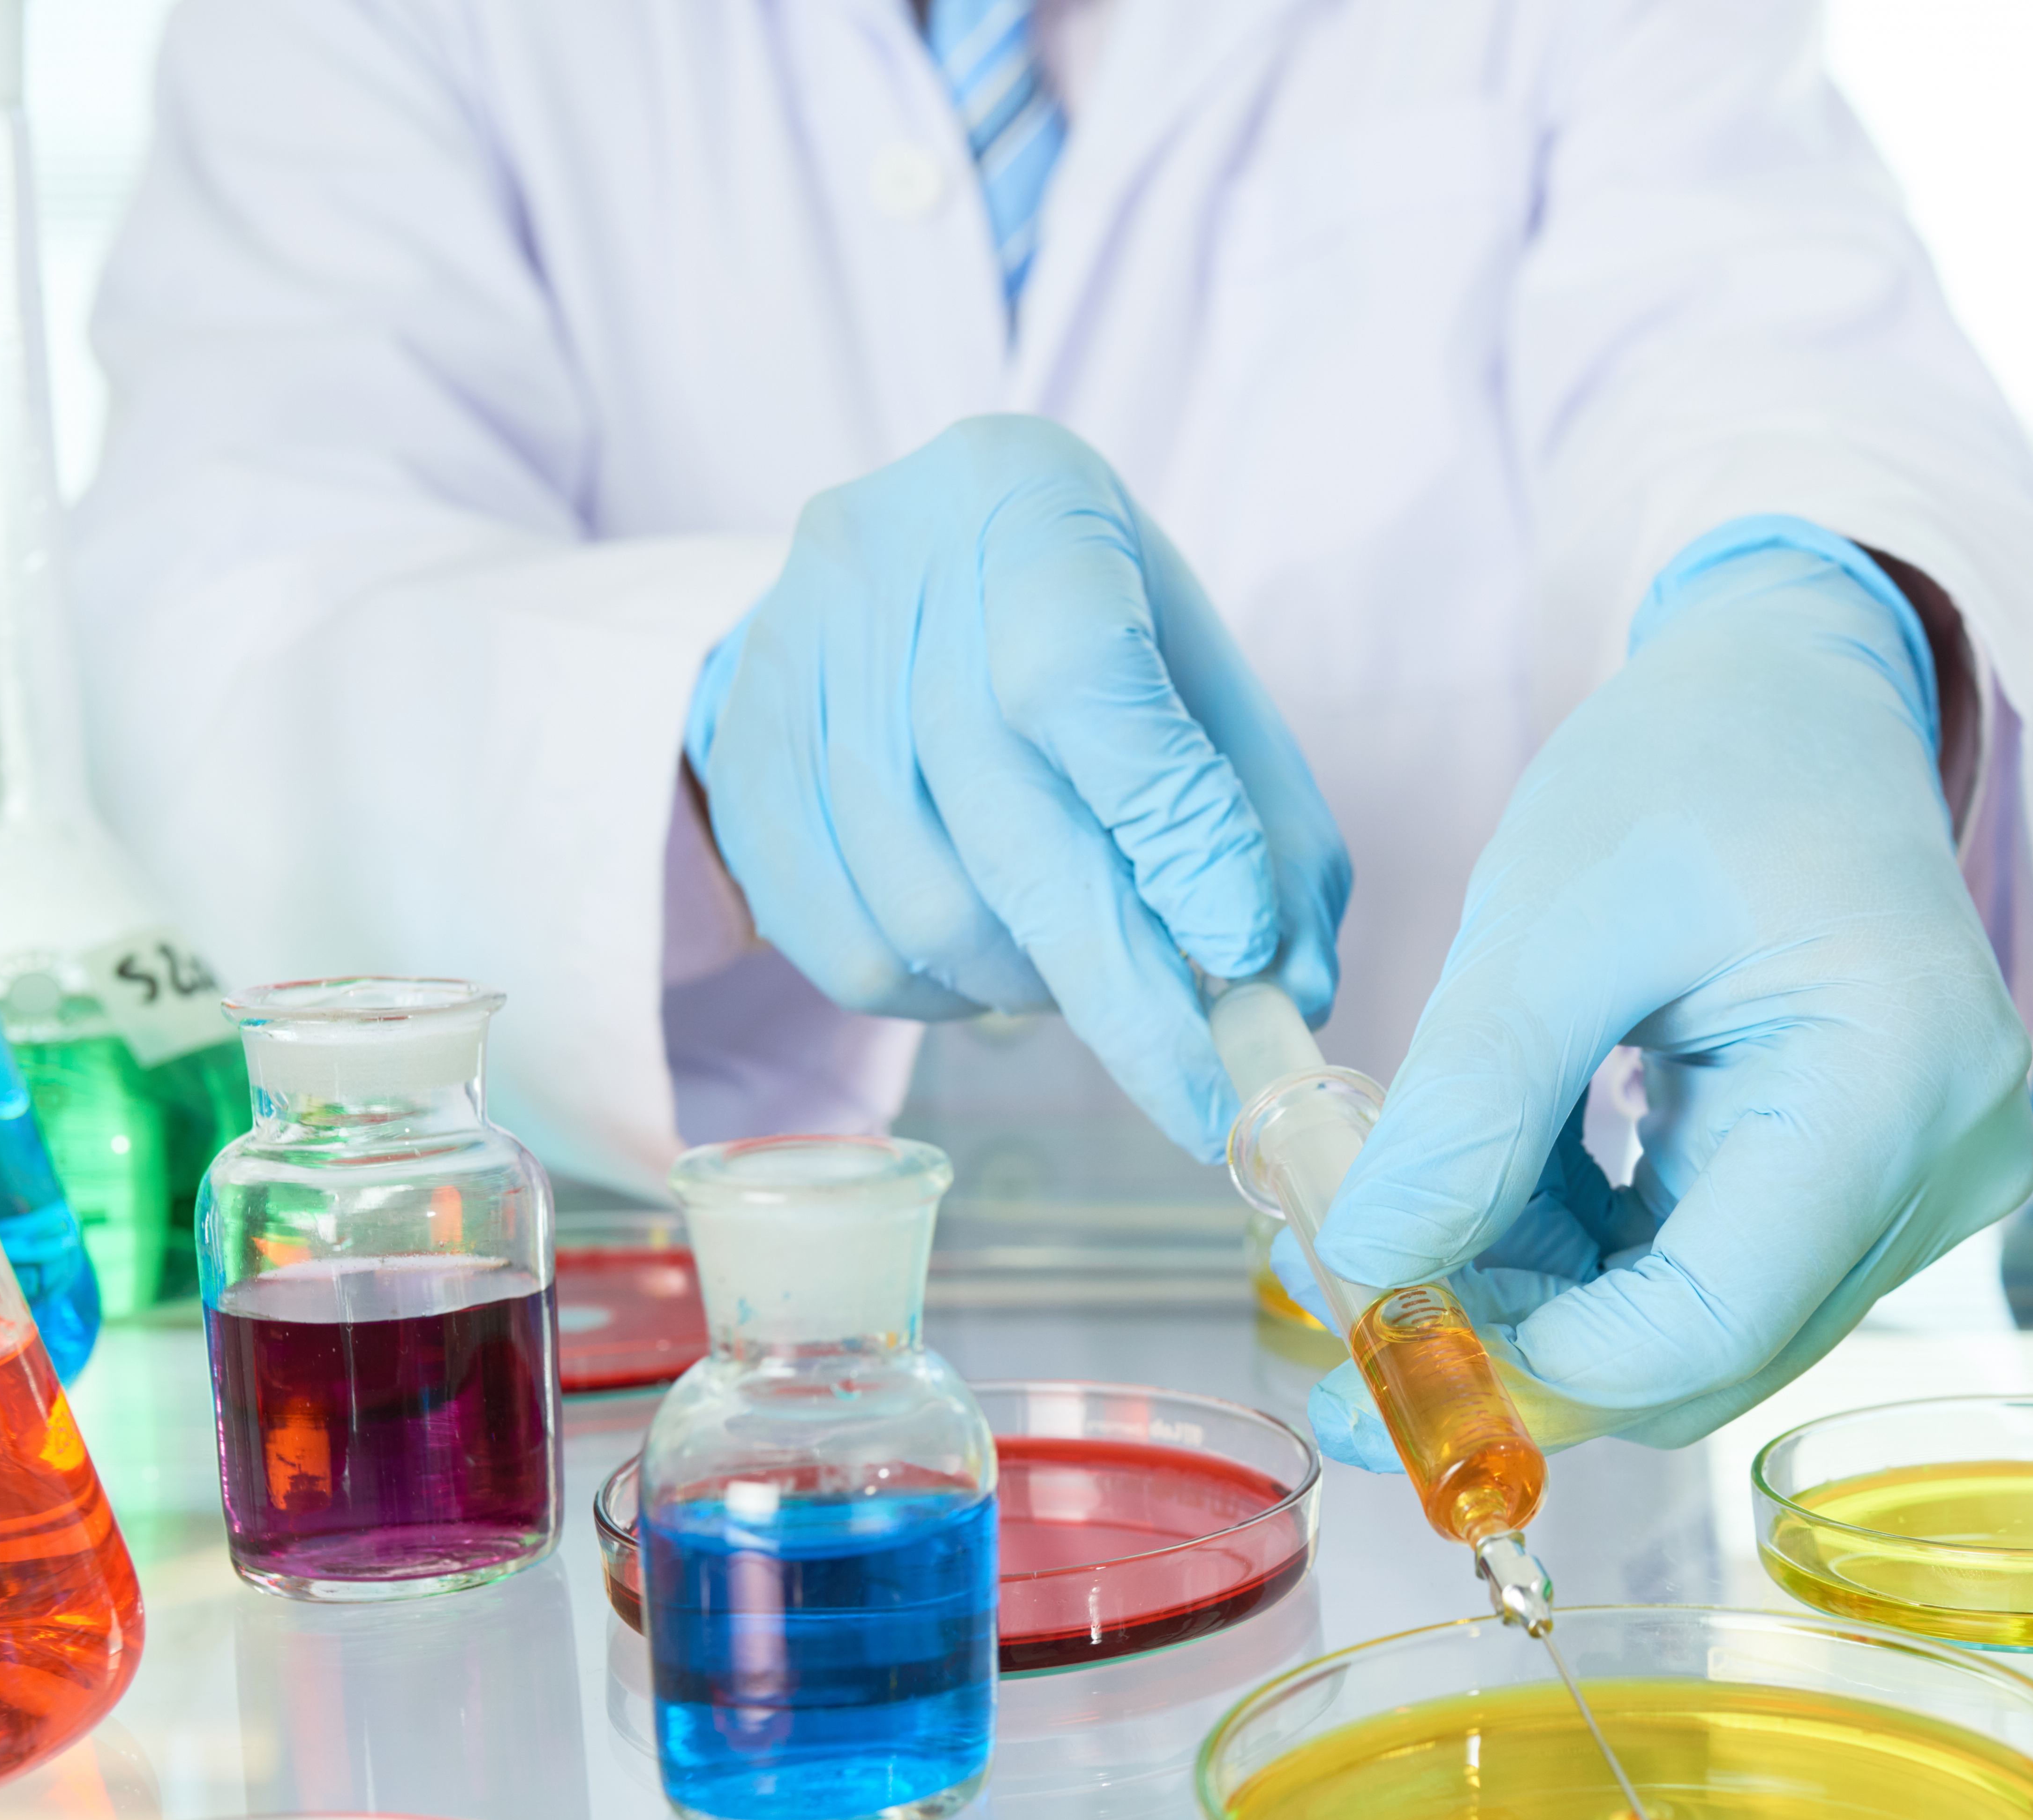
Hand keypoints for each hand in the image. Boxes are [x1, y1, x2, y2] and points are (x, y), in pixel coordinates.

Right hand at [689, 416, 1346, 1155]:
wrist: (913, 570)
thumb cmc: (1091, 632)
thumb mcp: (1206, 687)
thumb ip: (1270, 830)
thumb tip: (1293, 987)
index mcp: (1026, 507)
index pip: (1088, 687)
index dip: (1172, 834)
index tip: (1243, 957)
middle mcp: (886, 570)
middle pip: (1008, 832)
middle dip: (1127, 995)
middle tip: (1206, 1099)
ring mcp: (790, 665)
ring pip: (926, 913)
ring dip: (1035, 988)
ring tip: (1086, 970)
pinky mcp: (739, 761)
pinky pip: (848, 951)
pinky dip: (946, 996)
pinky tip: (994, 957)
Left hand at [1296, 517, 2032, 1462]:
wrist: (1798, 701)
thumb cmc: (1695, 768)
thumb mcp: (1554, 910)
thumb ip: (1470, 1101)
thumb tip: (1371, 1266)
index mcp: (1897, 1082)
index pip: (1709, 1321)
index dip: (1536, 1363)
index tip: (1378, 1338)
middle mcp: (1949, 1164)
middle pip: (1708, 1351)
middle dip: (1524, 1337)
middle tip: (1362, 1281)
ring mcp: (1930, 1188)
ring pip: (1700, 1333)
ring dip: (1551, 1291)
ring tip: (1442, 1180)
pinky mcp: (1883, 1193)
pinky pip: (1718, 1281)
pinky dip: (1596, 1255)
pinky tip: (1525, 1172)